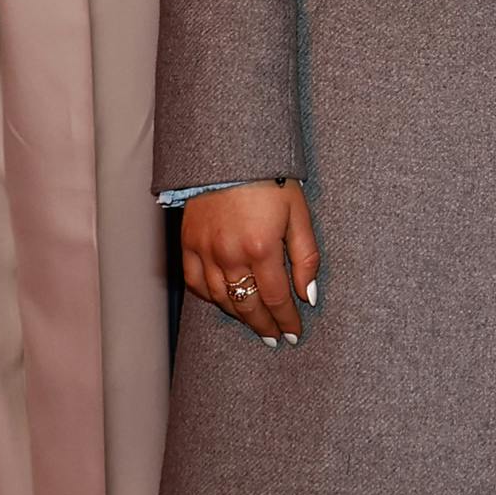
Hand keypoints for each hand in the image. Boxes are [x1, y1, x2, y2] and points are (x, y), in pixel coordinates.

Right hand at [183, 180, 319, 344]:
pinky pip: (195, 282)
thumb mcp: (299, 215)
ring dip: (239, 315)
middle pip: (247, 305)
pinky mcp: (187, 244)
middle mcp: (230, 255)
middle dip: (263, 325)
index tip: (294, 334)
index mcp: (262, 248)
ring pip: (221, 298)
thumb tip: (308, 295)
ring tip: (254, 323)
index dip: (286, 320)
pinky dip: (210, 297)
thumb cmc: (270, 181)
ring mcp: (205, 251)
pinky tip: (224, 302)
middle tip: (275, 338)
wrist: (230, 156)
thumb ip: (306, 258)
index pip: (276, 298)